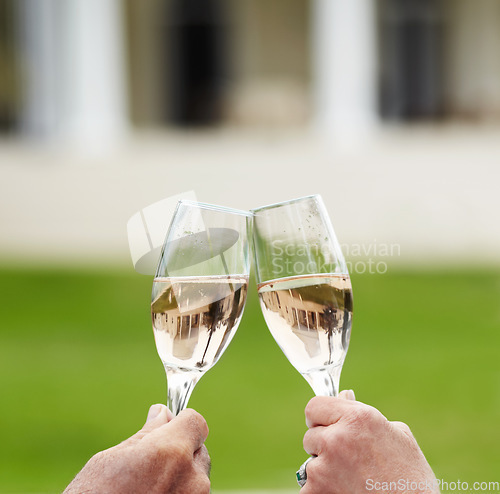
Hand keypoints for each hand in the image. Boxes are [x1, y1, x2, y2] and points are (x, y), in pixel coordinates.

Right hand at [64, 404, 209, 493]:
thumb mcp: (112, 459)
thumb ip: (146, 434)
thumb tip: (161, 413)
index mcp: (172, 452)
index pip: (196, 423)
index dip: (181, 421)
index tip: (167, 424)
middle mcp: (191, 478)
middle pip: (198, 450)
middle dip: (180, 449)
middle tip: (150, 460)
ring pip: (196, 477)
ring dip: (179, 475)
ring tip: (146, 485)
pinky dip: (176, 492)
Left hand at [301, 391, 438, 493]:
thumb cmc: (412, 480)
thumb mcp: (398, 436)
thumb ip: (364, 413)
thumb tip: (344, 395)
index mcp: (357, 418)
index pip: (315, 406)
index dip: (320, 417)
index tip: (326, 426)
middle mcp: (337, 438)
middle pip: (311, 435)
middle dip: (324, 446)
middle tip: (347, 461)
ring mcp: (324, 467)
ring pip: (311, 462)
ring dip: (324, 470)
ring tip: (351, 481)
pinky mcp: (316, 492)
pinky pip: (308, 486)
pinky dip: (321, 490)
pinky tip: (344, 493)